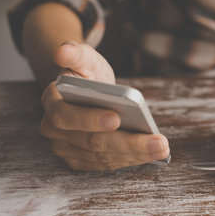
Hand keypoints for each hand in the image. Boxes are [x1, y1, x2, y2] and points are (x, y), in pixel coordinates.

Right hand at [40, 41, 169, 170]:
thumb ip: (76, 52)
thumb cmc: (89, 73)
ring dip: (135, 155)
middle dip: (128, 143)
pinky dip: (130, 160)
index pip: (65, 116)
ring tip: (162, 148)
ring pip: (102, 157)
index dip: (90, 119)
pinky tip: (153, 154)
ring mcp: (65, 148)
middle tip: (159, 143)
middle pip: (91, 142)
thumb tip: (63, 51)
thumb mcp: (86, 58)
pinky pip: (106, 164)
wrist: (89, 91)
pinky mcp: (79, 160)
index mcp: (52, 101)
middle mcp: (53, 129)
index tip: (117, 118)